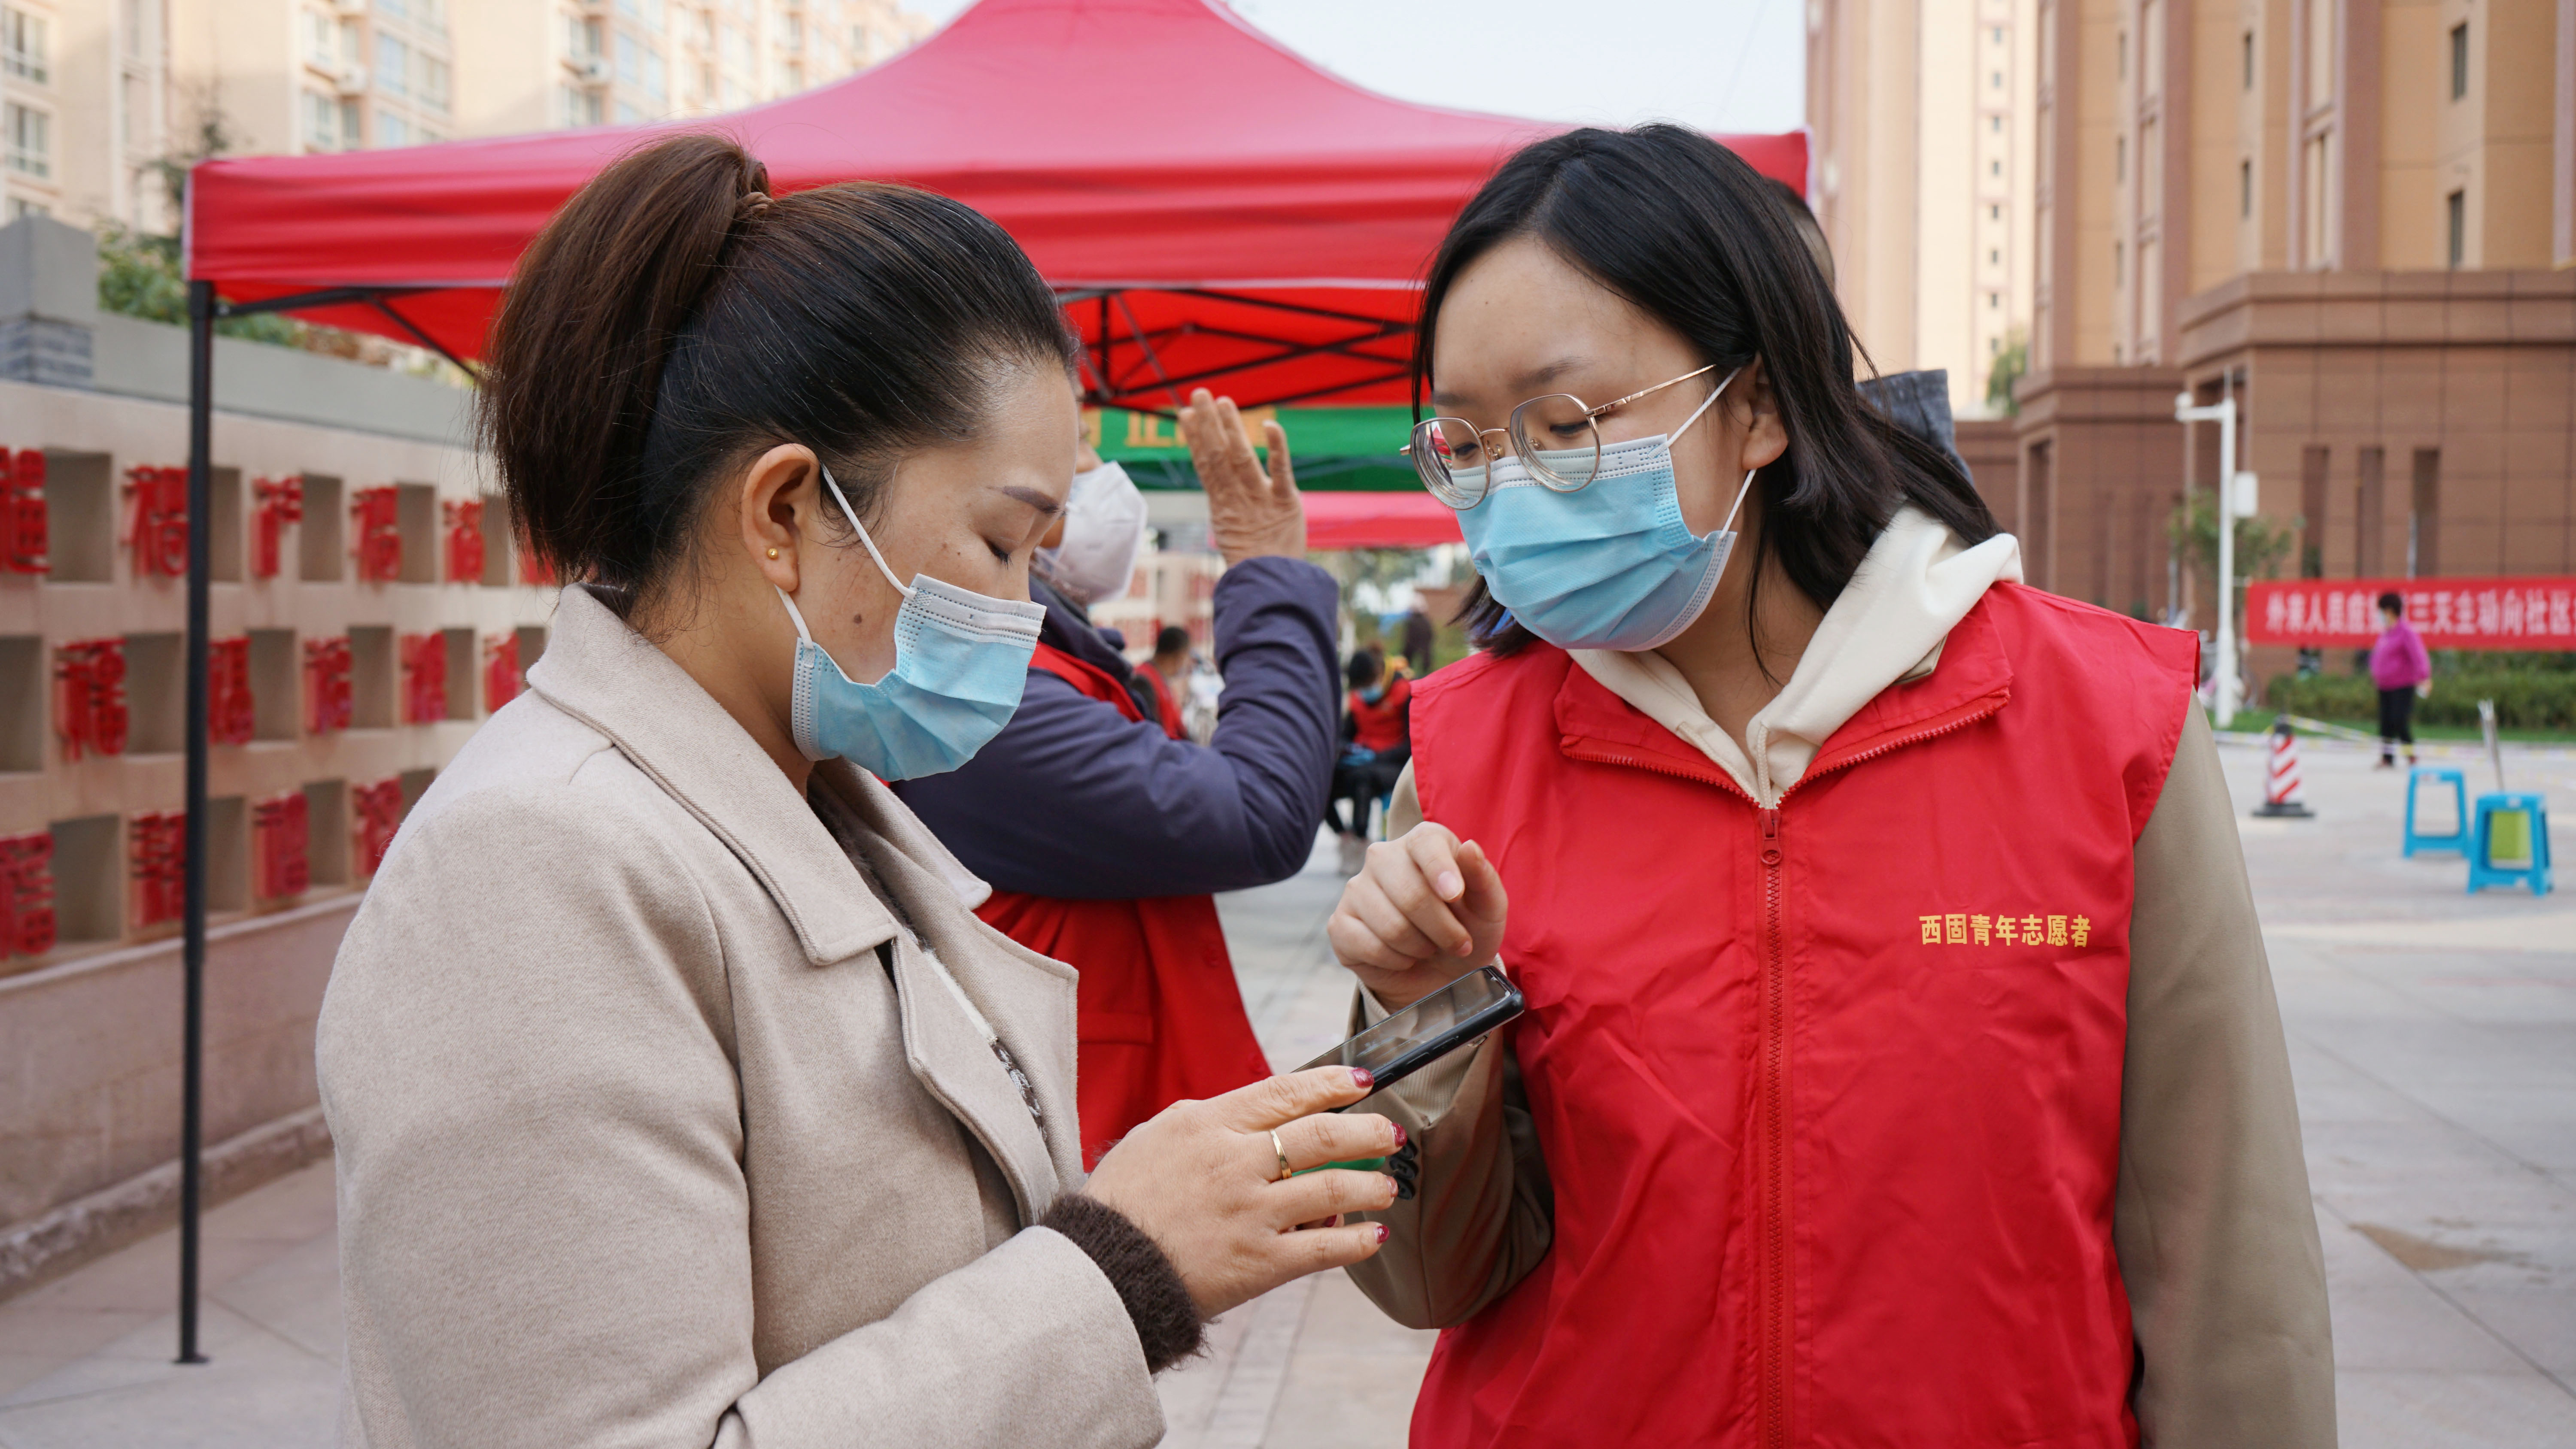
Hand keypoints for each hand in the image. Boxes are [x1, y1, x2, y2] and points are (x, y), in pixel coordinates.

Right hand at [1082, 1066, 1402, 1317]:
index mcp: (1209, 1125)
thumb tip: (1258, 1113)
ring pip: (1333, 1187)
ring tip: (1387, 1185)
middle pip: (1321, 1135)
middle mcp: (1235, 1163)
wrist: (1103, 1269)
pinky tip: (1376, 1235)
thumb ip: (1209, 1121)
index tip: (1361, 1083)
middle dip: (1367, 1131)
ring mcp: (1251, 1213)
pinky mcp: (1259, 1263)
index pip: (1285, 1093)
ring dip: (1371, 1184)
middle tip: (1390, 1134)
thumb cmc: (1126, 1199)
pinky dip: (1358, 1240)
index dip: (1332, 1085)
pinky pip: (1324, 1248)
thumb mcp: (1158, 1136)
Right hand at [1178, 387, 1304, 563]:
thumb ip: (1229, 510)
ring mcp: (1260, 499)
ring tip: (1220, 401)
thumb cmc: (1257, 565)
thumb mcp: (1236, 534)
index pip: (1206, 466)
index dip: (1195, 440)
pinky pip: (1281, 471)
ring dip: (1230, 428)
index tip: (1185, 416)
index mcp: (1223, 506)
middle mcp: (1238, 498)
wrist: (1272, 589)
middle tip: (1198, 394)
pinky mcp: (1286, 503)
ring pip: (1241, 458)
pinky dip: (1277, 448)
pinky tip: (1270, 426)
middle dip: (1207, 425)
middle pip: (1218, 456)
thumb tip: (1217, 496)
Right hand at [1327, 823, 1508, 1010]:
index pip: (1425, 844)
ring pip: (1391, 926)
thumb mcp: (1489, 907)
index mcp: (1421, 841)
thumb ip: (1483, 877)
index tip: (1455, 896)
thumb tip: (1469, 847)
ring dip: (1421, 948)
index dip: (1441, 871)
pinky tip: (1404, 956)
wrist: (1441, 970)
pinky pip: (1369, 947)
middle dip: (1444, 930)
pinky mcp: (1340, 923)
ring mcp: (1356, 889)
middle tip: (1459, 944)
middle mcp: (1383, 857)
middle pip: (1411, 895)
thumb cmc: (1468, 928)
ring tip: (1429, 947)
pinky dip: (1397, 961)